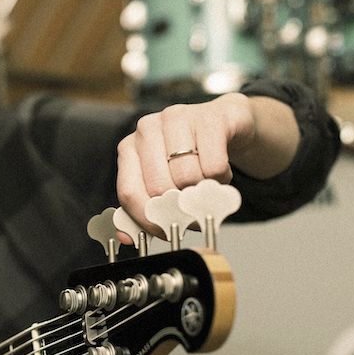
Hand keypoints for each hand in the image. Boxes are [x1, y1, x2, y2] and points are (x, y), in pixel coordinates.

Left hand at [115, 92, 296, 240]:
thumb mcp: (162, 181)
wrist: (226, 124)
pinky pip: (214, 166)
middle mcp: (147, 129)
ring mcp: (177, 117)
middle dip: (180, 206)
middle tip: (193, 206)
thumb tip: (126, 237)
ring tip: (206, 181)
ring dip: (203, 190)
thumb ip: (143, 209)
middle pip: (158, 188)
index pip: (129, 193)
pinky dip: (221, 178)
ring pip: (187, 177)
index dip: (148, 219)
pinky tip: (220, 170)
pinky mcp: (210, 117)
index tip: (165, 231)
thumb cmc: (190, 156)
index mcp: (130, 147)